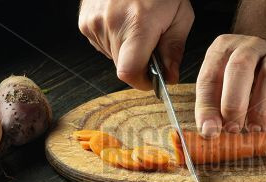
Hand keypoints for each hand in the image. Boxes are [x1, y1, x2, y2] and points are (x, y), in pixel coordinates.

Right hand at [78, 0, 193, 89]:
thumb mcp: (180, 15)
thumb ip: (174, 50)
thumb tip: (170, 77)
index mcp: (137, 25)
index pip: (130, 73)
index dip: (142, 82)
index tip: (153, 79)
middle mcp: (112, 25)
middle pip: (123, 68)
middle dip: (140, 64)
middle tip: (151, 45)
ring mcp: (94, 23)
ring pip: (113, 57)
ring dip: (127, 52)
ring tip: (137, 28)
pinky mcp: (85, 21)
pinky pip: (102, 45)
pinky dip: (116, 41)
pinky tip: (124, 24)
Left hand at [195, 34, 265, 136]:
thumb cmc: (232, 80)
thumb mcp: (215, 88)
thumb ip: (209, 109)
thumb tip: (210, 132)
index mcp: (222, 49)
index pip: (209, 77)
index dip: (208, 107)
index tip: (212, 131)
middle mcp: (249, 47)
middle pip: (241, 67)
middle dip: (235, 104)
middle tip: (233, 129)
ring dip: (261, 109)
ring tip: (254, 128)